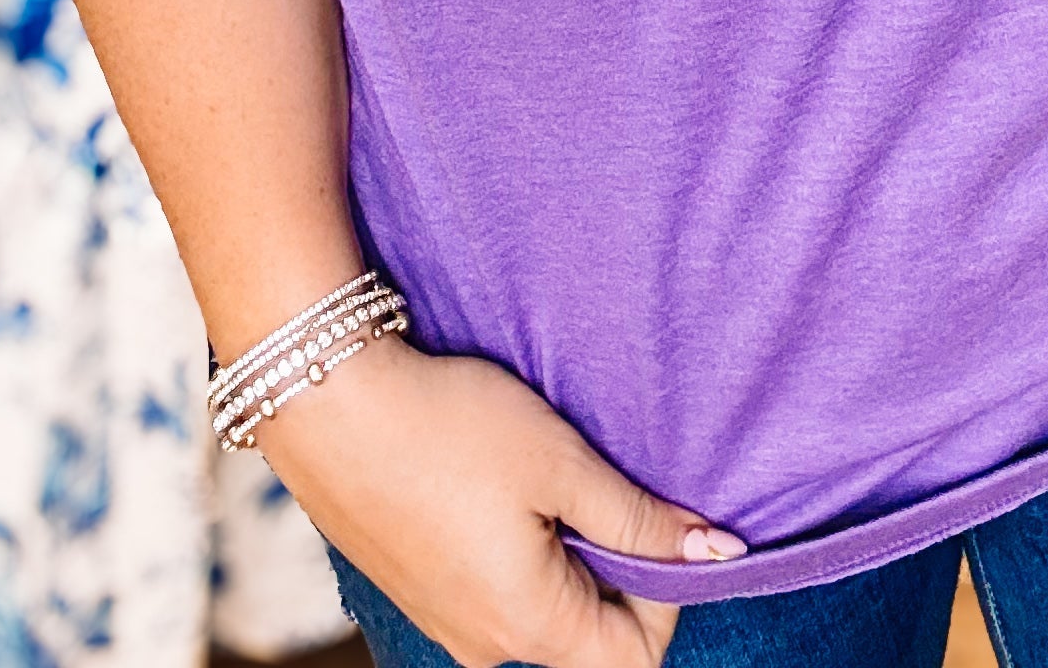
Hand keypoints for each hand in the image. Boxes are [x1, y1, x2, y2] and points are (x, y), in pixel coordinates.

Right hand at [253, 338, 743, 667]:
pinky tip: (497, 482)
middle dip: (614, 566)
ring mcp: (445, 623)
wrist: (327, 404)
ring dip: (563, 553)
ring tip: (546, 475)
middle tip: (602, 482)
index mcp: (530, 627)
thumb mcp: (561, 465)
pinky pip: (492, 592)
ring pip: (540, 610)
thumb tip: (720, 553)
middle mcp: (486, 647)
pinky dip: (517, 549)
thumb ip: (641, 520)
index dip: (668, 592)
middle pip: (587, 637)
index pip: (636, 656)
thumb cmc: (450, 428)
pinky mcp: (419, 590)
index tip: (657, 519)